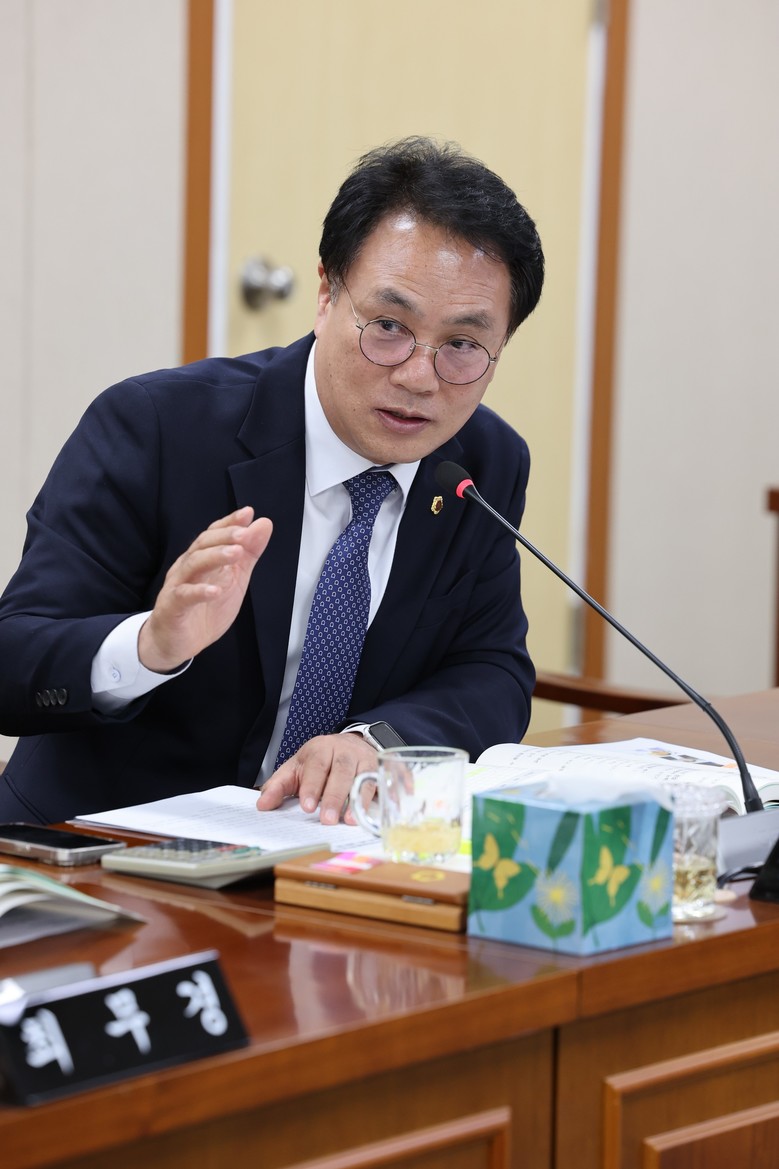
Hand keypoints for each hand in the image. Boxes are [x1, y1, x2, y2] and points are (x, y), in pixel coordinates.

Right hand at [138, 507, 271, 671]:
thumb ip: (248, 554)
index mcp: (202, 559)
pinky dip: (200, 591)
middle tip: (245, 533)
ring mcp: (177, 586)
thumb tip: (263, 524)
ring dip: (215, 556)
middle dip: (224, 536)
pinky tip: (215, 590)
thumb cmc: (204, 608)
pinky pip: (183, 596)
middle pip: (202, 544)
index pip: (213, 534)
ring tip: (235, 553)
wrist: (176, 642)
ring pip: (193, 564)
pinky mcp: (172, 607)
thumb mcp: (235, 579)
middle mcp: (187, 568)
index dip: (229, 523)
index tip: (248, 513)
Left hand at [257, 734, 377, 824]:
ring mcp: (364, 759)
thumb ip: (278, 786)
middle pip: (341, 771)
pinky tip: (371, 814)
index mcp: (320, 749)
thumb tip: (262, 805)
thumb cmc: (319, 761)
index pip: (316, 766)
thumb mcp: (296, 768)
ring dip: (357, 800)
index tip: (307, 806)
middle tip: (327, 819)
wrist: (350, 744)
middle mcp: (344, 751)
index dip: (312, 786)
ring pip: (362, 777)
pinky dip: (376, 798)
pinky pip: (379, 783)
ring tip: (349, 820)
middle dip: (333, 796)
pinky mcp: (378, 769)